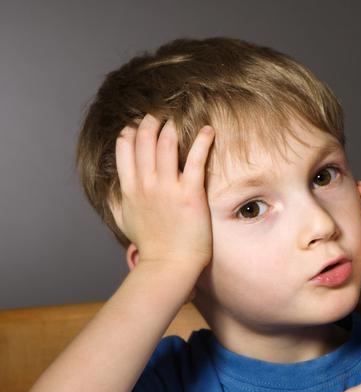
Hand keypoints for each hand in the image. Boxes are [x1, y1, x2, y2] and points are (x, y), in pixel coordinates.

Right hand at [113, 114, 213, 270]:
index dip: (131, 132)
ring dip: (172, 127)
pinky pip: (196, 159)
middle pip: (144, 140)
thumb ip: (115, 202)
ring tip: (178, 119)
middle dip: (150, 123)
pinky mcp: (191, 193)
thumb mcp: (124, 221)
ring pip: (166, 144)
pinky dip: (203, 141)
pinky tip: (208, 130)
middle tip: (159, 115)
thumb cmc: (150, 246)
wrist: (168, 265)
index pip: (125, 149)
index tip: (138, 124)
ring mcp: (167, 187)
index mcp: (129, 188)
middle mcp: (146, 184)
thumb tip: (110, 189)